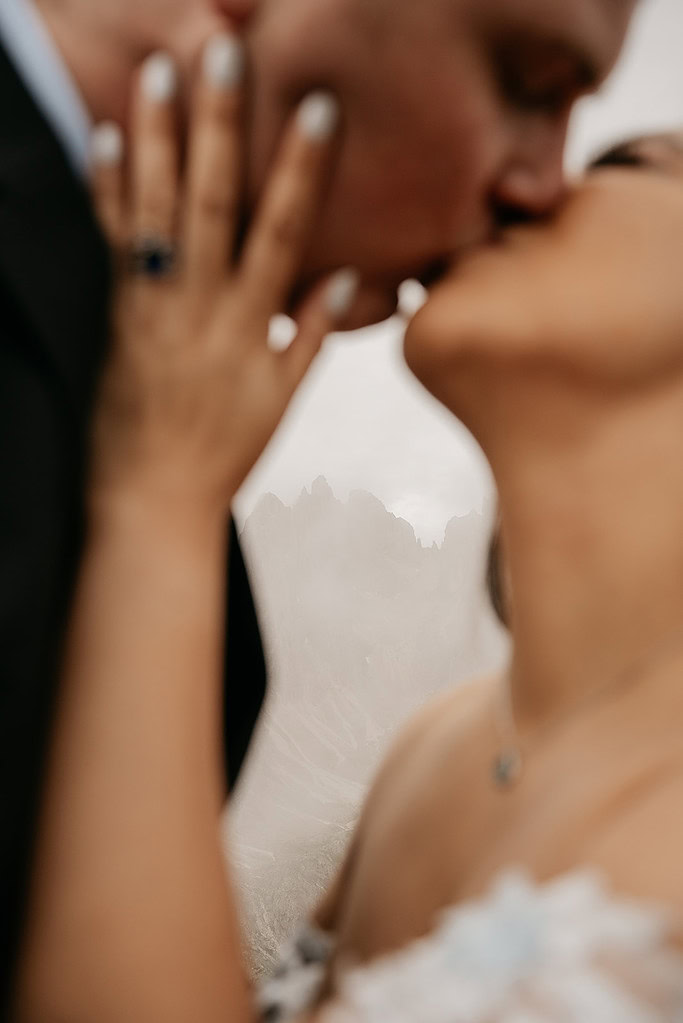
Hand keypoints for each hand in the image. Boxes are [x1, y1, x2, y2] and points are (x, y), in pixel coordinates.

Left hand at [90, 37, 357, 516]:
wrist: (154, 495)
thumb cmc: (224, 451)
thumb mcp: (282, 400)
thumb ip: (311, 336)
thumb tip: (344, 279)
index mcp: (253, 325)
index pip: (285, 232)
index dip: (302, 170)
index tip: (316, 111)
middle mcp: (204, 306)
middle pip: (215, 202)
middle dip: (222, 125)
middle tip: (224, 54)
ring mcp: (156, 307)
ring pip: (159, 213)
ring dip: (160, 140)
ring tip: (161, 74)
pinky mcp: (117, 314)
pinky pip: (113, 245)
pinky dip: (110, 192)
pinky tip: (107, 141)